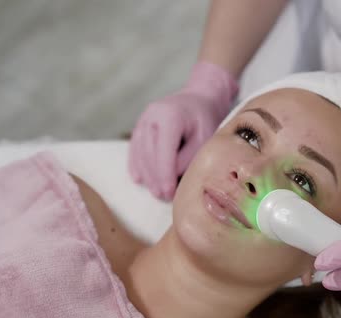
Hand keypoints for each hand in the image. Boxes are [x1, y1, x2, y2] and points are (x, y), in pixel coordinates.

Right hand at [128, 62, 237, 199]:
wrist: (199, 97)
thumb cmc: (205, 118)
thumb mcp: (204, 138)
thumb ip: (188, 157)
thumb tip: (172, 178)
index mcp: (170, 115)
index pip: (163, 151)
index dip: (165, 174)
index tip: (168, 192)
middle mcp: (152, 115)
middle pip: (149, 154)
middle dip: (156, 178)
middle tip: (164, 196)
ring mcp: (143, 119)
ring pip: (140, 153)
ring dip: (147, 175)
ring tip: (156, 192)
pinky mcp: (140, 125)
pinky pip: (135, 148)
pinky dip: (136, 164)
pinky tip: (139, 179)